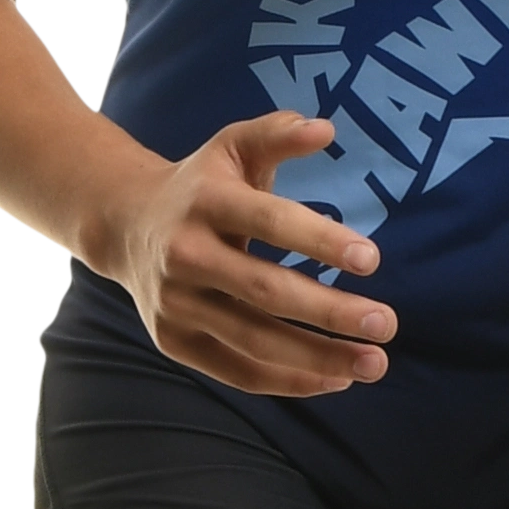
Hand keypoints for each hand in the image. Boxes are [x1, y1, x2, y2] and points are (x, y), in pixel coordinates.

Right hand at [101, 106, 398, 396]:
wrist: (123, 224)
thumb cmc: (200, 185)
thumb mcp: (232, 146)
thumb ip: (277, 134)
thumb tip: (325, 129)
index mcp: (206, 201)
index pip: (269, 222)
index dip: (320, 241)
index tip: (372, 261)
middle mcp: (185, 254)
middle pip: (264, 291)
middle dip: (330, 311)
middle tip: (386, 323)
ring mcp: (176, 303)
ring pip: (254, 340)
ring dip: (318, 357)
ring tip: (374, 363)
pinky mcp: (173, 341)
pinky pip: (236, 370)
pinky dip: (287, 379)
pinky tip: (335, 377)